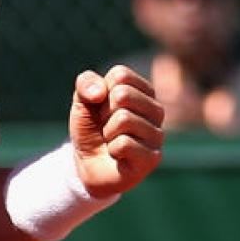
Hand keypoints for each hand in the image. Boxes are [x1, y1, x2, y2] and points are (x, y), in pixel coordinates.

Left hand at [69, 63, 165, 197]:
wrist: (89, 165)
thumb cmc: (91, 129)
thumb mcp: (81, 102)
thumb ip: (86, 84)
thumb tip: (101, 92)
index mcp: (143, 91)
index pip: (121, 75)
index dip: (101, 93)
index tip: (101, 109)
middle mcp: (156, 110)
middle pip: (123, 95)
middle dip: (103, 113)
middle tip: (106, 127)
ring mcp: (157, 134)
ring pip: (124, 119)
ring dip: (108, 133)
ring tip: (112, 141)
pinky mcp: (153, 158)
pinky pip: (125, 144)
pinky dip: (112, 150)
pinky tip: (118, 155)